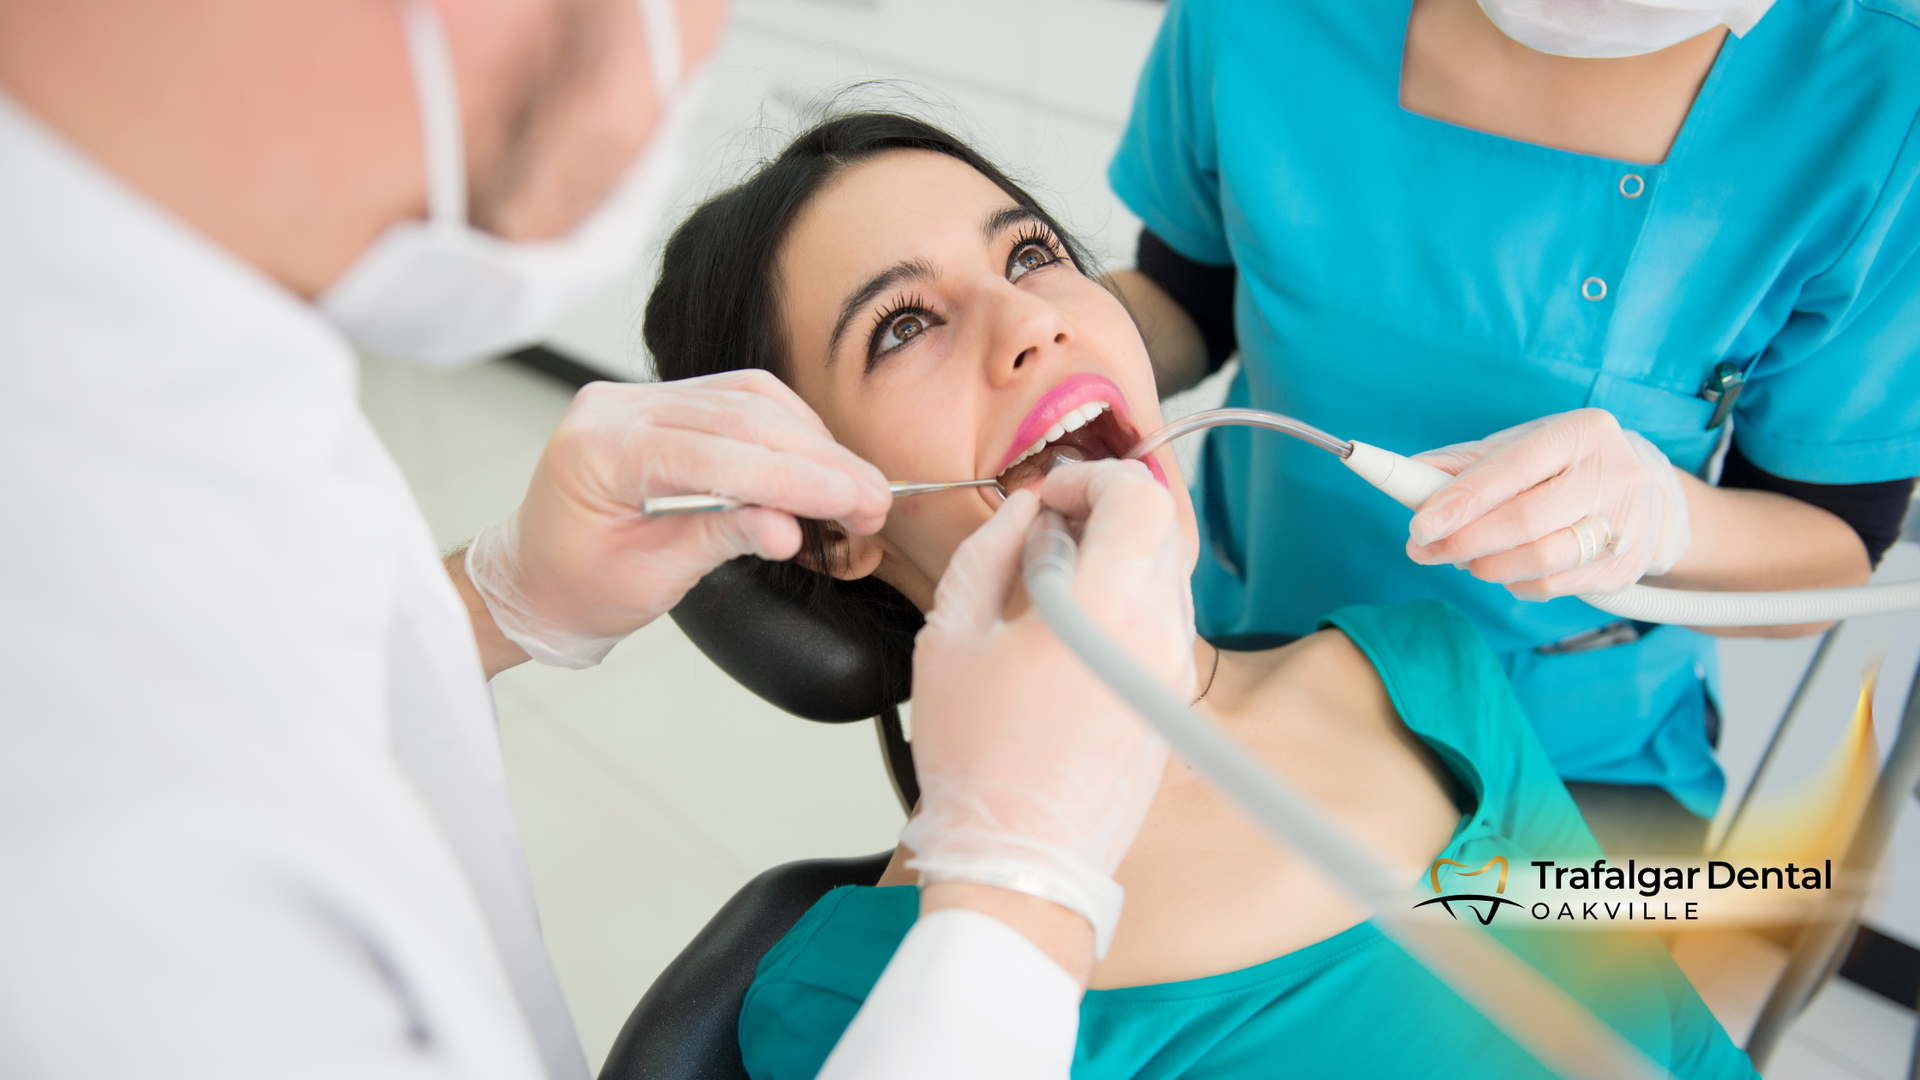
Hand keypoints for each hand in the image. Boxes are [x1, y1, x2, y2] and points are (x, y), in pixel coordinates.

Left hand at [465, 370, 890, 667]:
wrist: (533, 580)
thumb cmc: (576, 587)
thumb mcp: (648, 579)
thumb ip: (719, 539)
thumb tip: (789, 529)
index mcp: (598, 449)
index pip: (713, 451)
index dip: (792, 477)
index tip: (852, 501)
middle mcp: (616, 406)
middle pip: (740, 416)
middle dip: (818, 460)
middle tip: (875, 501)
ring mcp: (640, 396)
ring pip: (750, 399)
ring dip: (814, 442)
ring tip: (858, 490)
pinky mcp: (666, 403)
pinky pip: (741, 400)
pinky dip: (790, 431)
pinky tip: (822, 464)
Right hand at [903, 460, 1191, 964]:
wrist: (1022, 862)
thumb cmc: (979, 764)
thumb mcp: (950, 638)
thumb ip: (988, 554)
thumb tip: (1021, 513)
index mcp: (1104, 609)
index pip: (1138, 498)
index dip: (1092, 478)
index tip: (1051, 493)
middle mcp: (1156, 635)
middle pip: (1158, 530)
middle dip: (1104, 509)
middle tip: (1048, 526)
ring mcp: (1171, 671)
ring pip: (1163, 573)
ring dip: (1114, 554)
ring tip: (1050, 581)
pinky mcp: (1170, 701)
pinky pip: (1160, 620)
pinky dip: (1124, 599)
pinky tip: (1070, 626)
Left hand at [1406, 408, 1690, 599]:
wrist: (1647, 497)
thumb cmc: (1566, 467)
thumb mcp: (1523, 448)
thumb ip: (1467, 463)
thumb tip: (1411, 476)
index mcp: (1581, 433)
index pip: (1511, 469)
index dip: (1461, 501)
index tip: (1420, 526)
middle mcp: (1614, 474)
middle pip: (1524, 521)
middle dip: (1464, 541)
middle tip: (1424, 550)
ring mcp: (1627, 524)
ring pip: (1540, 560)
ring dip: (1486, 566)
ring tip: (1465, 559)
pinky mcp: (1627, 566)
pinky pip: (1554, 586)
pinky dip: (1515, 583)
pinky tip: (1505, 570)